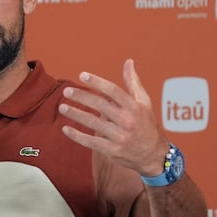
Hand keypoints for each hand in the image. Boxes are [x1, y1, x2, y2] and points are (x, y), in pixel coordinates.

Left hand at [58, 59, 167, 176]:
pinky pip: (91, 142)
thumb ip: (133, 82)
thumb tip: (128, 62)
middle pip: (100, 105)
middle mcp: (127, 121)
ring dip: (75, 114)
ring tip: (62, 107)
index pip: (113, 91)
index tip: (82, 75)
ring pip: (93, 123)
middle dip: (81, 97)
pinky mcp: (113, 150)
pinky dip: (77, 136)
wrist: (154, 155)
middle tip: (66, 91)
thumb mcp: (144, 102)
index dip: (97, 82)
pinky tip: (65, 128)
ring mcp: (120, 137)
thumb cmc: (146, 124)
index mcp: (134, 107)